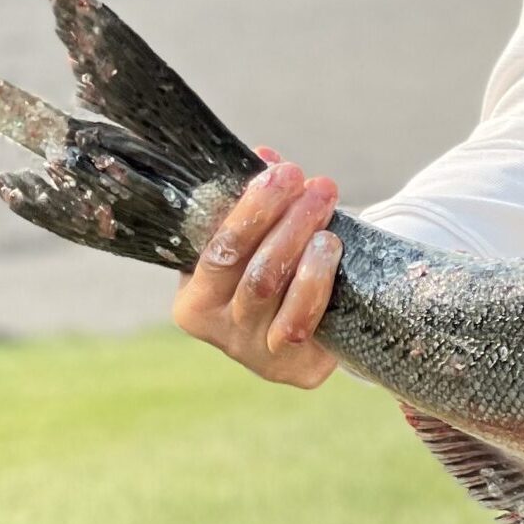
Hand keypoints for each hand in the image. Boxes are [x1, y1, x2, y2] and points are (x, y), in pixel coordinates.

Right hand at [172, 143, 342, 386]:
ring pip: (276, 294)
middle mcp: (217, 331)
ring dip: (304, 246)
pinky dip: (317, 281)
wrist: (312, 325)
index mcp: (193, 300)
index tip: (283, 171)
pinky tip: (330, 248)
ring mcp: (255, 354)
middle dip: (287, 221)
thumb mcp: (261, 236)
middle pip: (252, 271)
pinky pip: (303, 325)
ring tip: (326, 214)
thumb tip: (265, 155)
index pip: (217, 249)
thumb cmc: (277, 269)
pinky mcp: (295, 369)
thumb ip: (257, 199)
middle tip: (318, 187)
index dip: (252, 208)